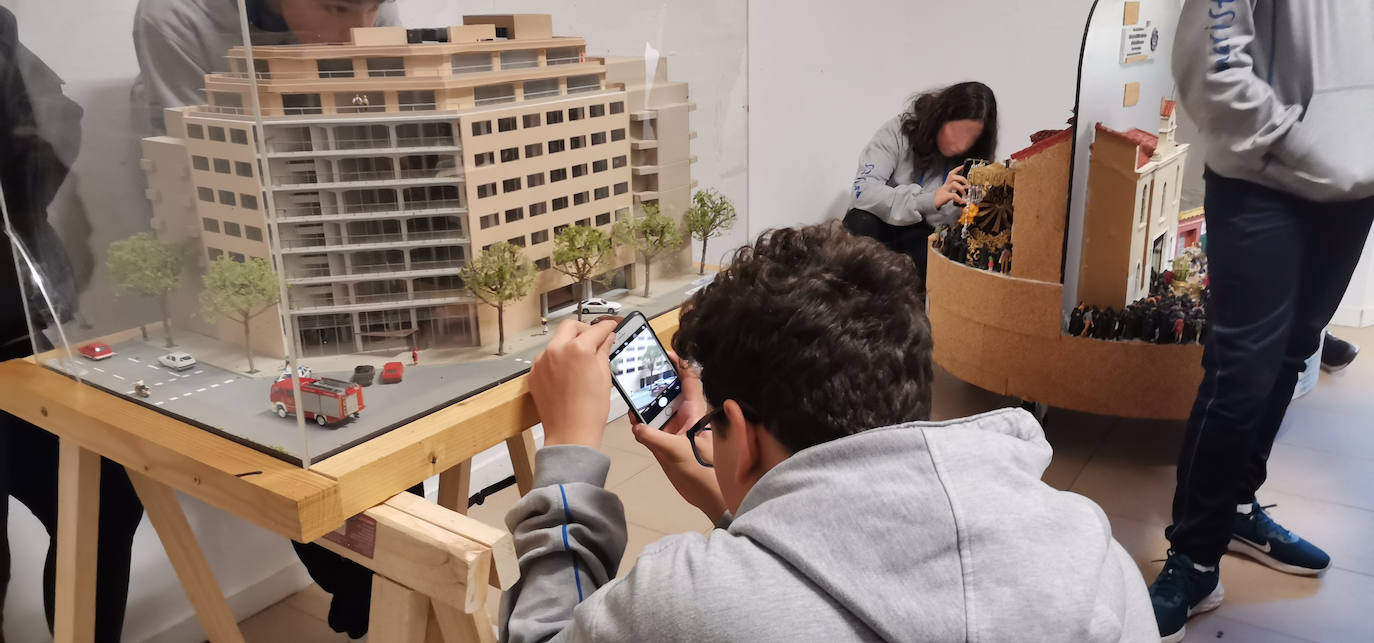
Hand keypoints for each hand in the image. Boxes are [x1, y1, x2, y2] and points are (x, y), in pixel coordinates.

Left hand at [530, 319, 617, 448]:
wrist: (570, 433)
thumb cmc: (588, 412)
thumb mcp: (604, 377)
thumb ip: (603, 352)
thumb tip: (606, 340)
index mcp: (577, 349)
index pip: (596, 329)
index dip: (607, 327)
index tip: (610, 327)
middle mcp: (556, 351)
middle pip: (570, 326)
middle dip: (584, 330)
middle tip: (594, 340)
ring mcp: (542, 362)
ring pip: (557, 341)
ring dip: (569, 345)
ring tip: (580, 361)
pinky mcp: (534, 374)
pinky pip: (547, 358)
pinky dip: (558, 359)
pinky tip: (568, 373)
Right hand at [632, 353, 725, 520]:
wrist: (708, 497)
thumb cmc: (704, 473)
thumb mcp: (677, 453)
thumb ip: (655, 438)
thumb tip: (636, 427)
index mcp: (694, 411)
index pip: (689, 379)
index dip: (679, 363)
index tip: (664, 353)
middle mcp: (684, 417)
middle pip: (669, 390)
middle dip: (655, 380)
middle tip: (638, 371)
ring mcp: (675, 429)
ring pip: (658, 408)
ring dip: (645, 403)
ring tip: (631, 394)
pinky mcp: (666, 442)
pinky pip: (651, 427)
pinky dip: (641, 423)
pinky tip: (632, 421)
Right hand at [933, 166, 969, 208]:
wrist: (932, 203)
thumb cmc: (942, 197)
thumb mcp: (948, 191)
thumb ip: (957, 188)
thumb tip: (966, 187)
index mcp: (947, 183)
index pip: (951, 173)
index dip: (957, 169)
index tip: (963, 166)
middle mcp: (946, 185)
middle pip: (953, 177)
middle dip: (961, 178)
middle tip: (966, 183)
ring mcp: (945, 190)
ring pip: (954, 184)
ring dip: (961, 188)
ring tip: (964, 193)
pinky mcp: (945, 196)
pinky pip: (953, 195)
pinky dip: (959, 198)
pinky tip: (961, 201)